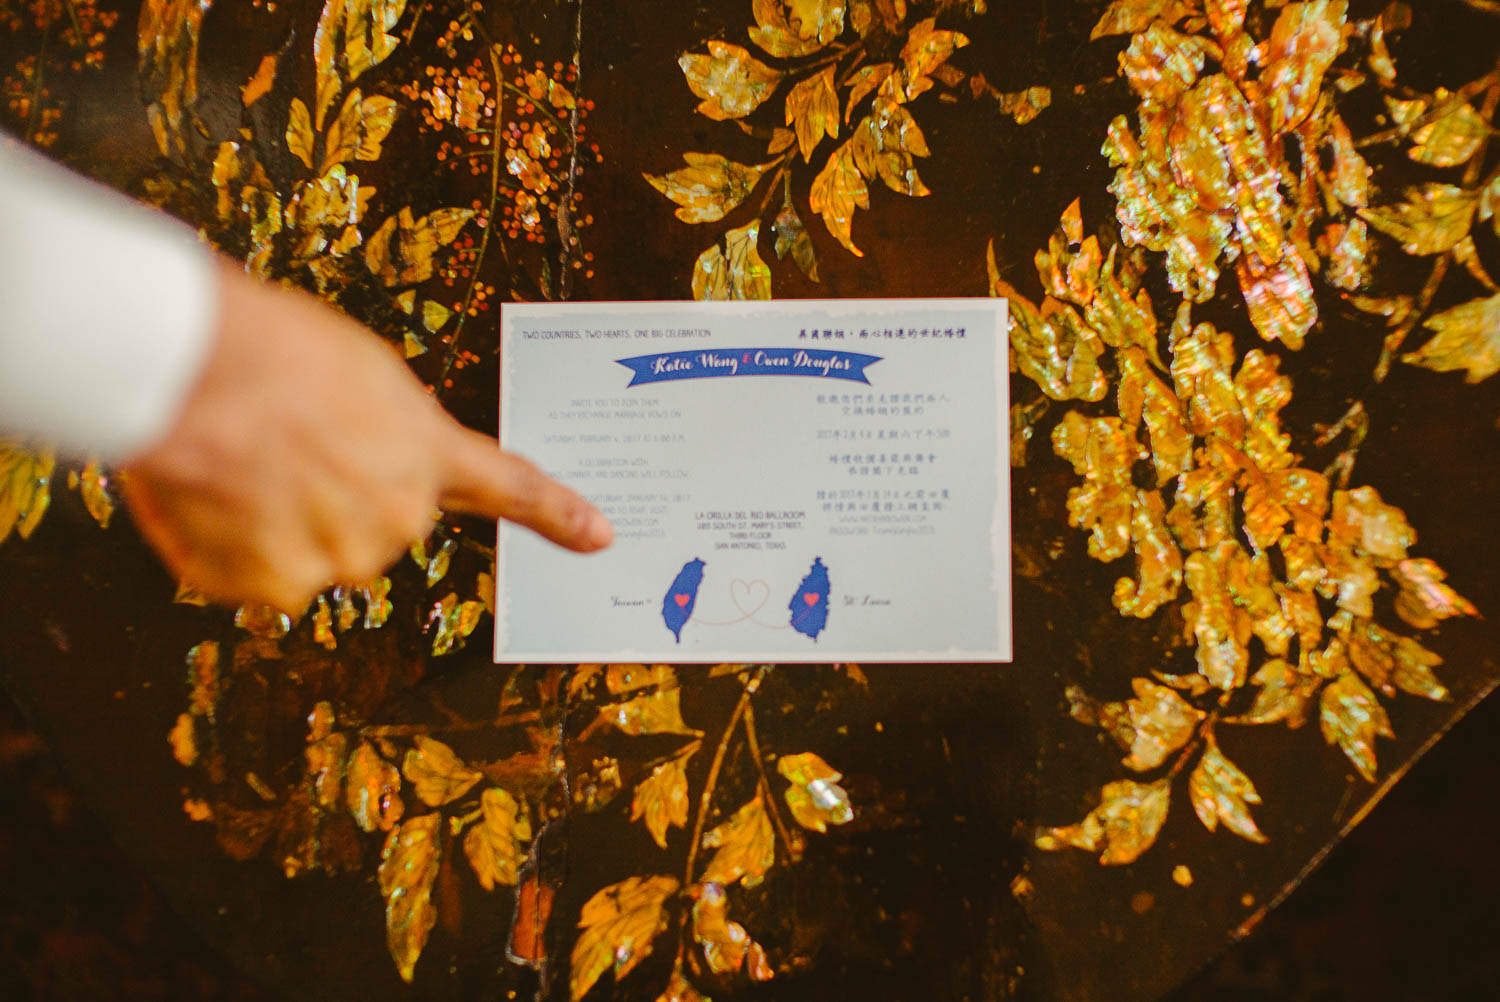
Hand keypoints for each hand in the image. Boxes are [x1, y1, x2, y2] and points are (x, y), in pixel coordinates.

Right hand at [122, 259, 611, 611]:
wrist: (201, 369)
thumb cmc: (273, 350)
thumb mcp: (359, 375)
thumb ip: (379, 433)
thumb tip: (343, 465)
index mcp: (427, 451)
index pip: (511, 488)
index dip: (557, 515)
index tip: (599, 536)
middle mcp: (401, 515)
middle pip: (370, 530)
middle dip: (327, 501)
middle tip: (280, 450)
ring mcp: (344, 556)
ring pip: (308, 556)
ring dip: (274, 526)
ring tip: (243, 463)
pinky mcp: (281, 585)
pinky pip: (252, 576)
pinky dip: (228, 548)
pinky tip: (217, 497)